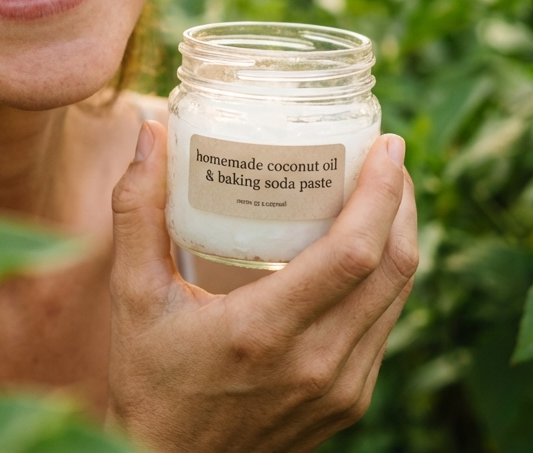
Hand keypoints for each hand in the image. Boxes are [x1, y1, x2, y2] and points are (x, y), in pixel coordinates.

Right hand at [108, 123, 417, 452]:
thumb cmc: (150, 382)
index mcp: (266, 331)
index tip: (385, 146)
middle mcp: (317, 362)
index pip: (353, 253)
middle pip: (392, 268)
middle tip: (387, 153)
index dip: (380, 194)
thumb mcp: (132, 294)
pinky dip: (386, 277)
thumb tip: (148, 131)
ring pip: (397, 297)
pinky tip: (367, 248)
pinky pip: (384, 325)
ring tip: (384, 189)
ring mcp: (341, 387)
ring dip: (400, 236)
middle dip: (400, 202)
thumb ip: (137, 211)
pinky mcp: (348, 401)